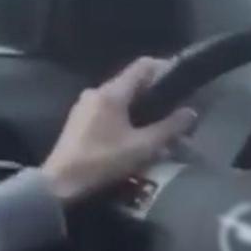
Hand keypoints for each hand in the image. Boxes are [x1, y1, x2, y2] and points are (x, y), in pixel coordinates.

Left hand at [41, 56, 195, 204]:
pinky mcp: (79, 121)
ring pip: (120, 99)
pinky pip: (108, 111)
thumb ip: (169, 129)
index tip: (182, 81)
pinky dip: (125, 118)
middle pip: (132, 83)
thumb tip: (191, 112)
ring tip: (158, 128)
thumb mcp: (142, 147)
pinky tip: (135, 138)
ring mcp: (84, 105)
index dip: (165, 68)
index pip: (142, 66)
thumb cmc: (102, 162)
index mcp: (112, 92)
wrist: (58, 184)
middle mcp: (96, 92)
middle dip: (155, 94)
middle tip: (174, 110)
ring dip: (140, 109)